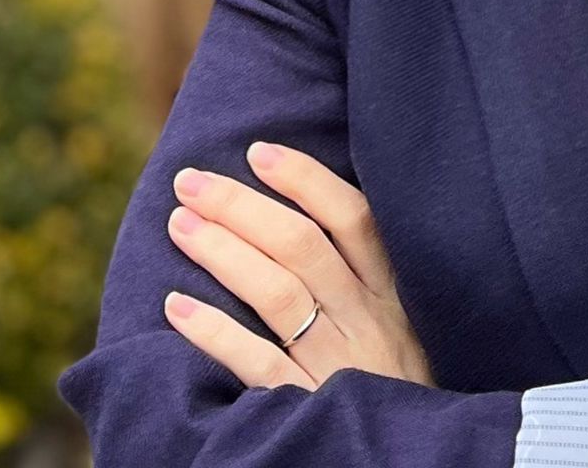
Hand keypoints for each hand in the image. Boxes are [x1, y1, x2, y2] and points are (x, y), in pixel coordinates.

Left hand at [163, 141, 434, 391]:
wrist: (411, 452)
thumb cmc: (400, 379)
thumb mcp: (404, 320)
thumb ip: (368, 275)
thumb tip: (308, 209)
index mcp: (393, 290)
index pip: (353, 217)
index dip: (304, 179)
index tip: (258, 151)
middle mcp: (367, 319)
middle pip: (302, 246)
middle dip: (240, 206)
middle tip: (189, 181)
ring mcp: (338, 363)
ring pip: (278, 294)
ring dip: (223, 253)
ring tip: (178, 225)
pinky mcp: (309, 406)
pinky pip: (258, 364)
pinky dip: (216, 333)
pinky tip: (176, 307)